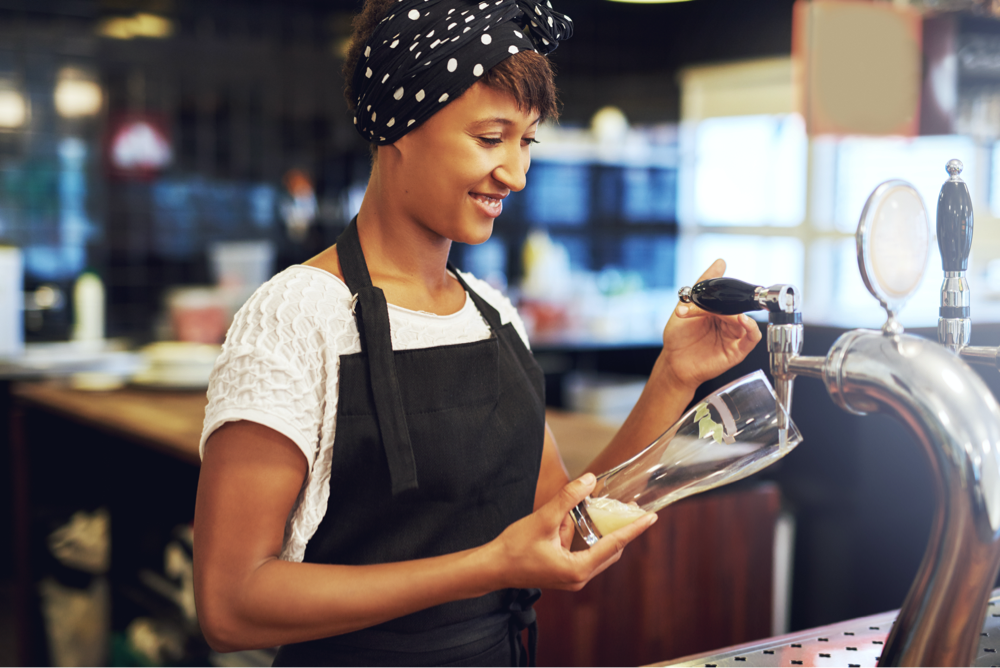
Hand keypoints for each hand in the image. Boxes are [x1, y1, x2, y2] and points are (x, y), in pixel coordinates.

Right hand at [489, 474, 655, 591]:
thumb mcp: (543, 519)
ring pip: (598, 551)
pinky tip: (572, 519)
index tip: (652, 517)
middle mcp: (579, 577)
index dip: (634, 528)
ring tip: (605, 508)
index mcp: (578, 569)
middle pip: (611, 550)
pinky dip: (586, 536)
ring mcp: (571, 577)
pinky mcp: (563, 572)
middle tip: (632, 508)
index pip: (615, 545)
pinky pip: (584, 552)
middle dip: (621, 528)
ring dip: (601, 531)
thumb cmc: (514, 548)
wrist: (492, 567)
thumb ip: (568, 498)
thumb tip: (589, 480)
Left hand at [659, 259, 761, 392]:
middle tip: (704, 309)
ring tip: (721, 315)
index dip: (723, 292)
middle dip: (723, 306)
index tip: (715, 286)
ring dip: (735, 315)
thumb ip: (703, 283)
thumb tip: (720, 262)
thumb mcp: (687, 306)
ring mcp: (734, 337)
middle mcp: (729, 323)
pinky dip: (751, 328)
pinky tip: (742, 320)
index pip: (729, 297)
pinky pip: (752, 338)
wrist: (672, 362)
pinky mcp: (738, 351)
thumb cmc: (678, 337)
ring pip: (745, 320)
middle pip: (737, 308)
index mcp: (719, 312)